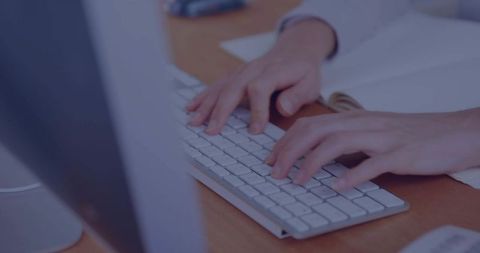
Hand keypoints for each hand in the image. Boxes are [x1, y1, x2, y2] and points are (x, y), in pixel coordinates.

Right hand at [187, 19, 334, 134]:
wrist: (295, 51)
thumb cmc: (303, 72)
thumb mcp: (310, 84)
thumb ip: (297, 96)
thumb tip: (283, 108)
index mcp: (274, 71)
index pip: (259, 88)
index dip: (256, 110)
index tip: (255, 130)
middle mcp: (254, 69)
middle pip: (233, 88)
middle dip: (221, 110)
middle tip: (211, 130)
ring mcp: (242, 71)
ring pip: (221, 86)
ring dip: (207, 104)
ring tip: (194, 121)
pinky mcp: (235, 75)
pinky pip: (217, 85)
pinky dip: (204, 96)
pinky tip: (192, 107)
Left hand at [267, 109, 479, 190]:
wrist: (454, 131)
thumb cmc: (412, 134)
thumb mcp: (373, 132)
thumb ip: (347, 139)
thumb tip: (317, 155)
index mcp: (354, 119)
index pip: (310, 124)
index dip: (286, 141)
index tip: (270, 158)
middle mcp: (364, 124)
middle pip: (316, 131)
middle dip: (289, 151)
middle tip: (274, 172)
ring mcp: (382, 138)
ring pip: (337, 143)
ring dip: (311, 163)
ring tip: (296, 181)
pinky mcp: (401, 154)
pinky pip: (372, 164)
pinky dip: (352, 175)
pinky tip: (336, 187)